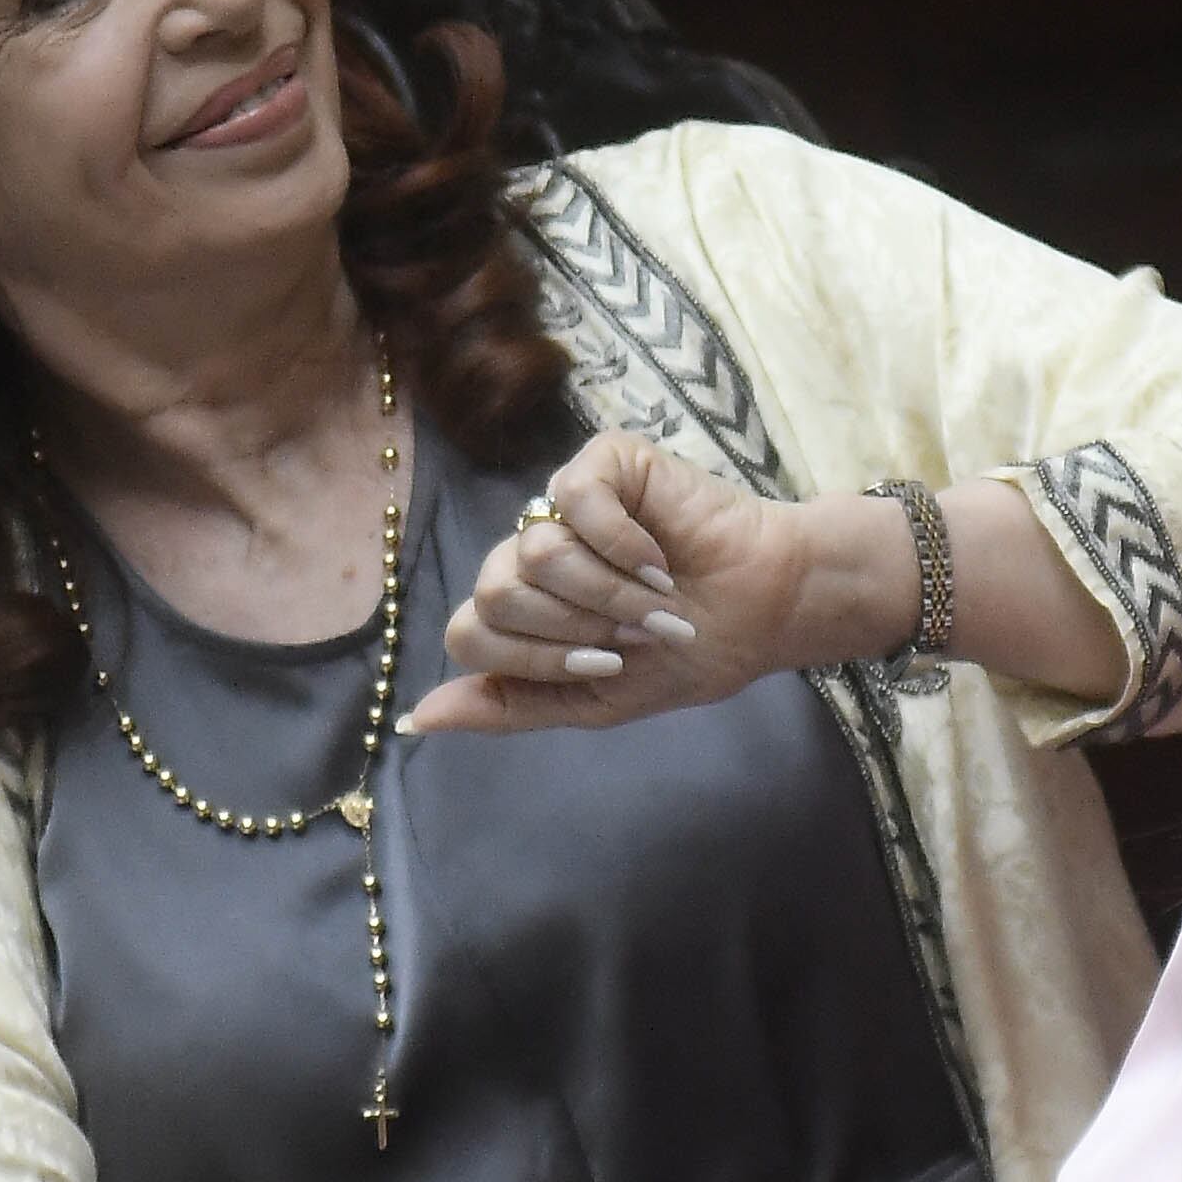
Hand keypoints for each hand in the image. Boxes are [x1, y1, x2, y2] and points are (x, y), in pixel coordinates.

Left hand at [402, 430, 902, 733]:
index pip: (469, 634)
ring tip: (656, 595)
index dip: (536, 659)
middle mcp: (530, 552)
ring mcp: (561, 502)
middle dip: (574, 628)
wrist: (764, 611)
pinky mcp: (602, 463)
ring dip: (607, 591)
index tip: (608, 665)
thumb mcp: (593, 699)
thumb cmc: (686, 652)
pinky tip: (661, 554)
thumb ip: (508, 706)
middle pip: (493, 594)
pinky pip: (575, 500)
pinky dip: (624, 543)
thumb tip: (417, 718)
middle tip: (633, 629)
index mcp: (520, 608)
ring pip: (533, 552)